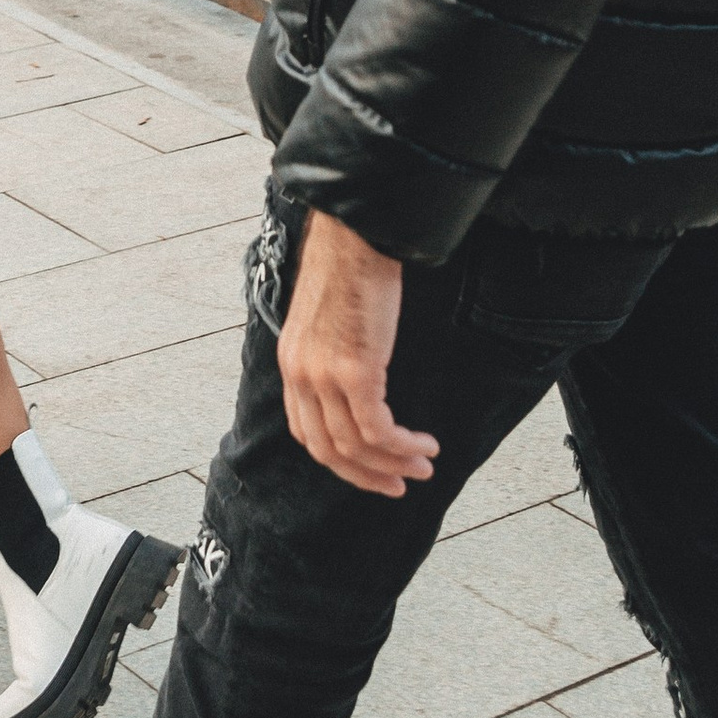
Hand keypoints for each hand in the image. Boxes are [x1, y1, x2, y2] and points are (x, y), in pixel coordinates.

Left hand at [277, 208, 437, 496]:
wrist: (356, 234)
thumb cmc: (351, 264)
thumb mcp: (328, 315)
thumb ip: (333, 349)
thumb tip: (360, 373)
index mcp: (293, 362)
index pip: (306, 432)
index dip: (339, 458)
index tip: (369, 467)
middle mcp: (302, 374)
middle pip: (328, 450)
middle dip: (366, 475)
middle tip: (399, 483)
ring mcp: (325, 375)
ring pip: (356, 446)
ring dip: (393, 463)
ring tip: (423, 465)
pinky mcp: (355, 371)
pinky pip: (378, 429)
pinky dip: (402, 445)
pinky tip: (424, 444)